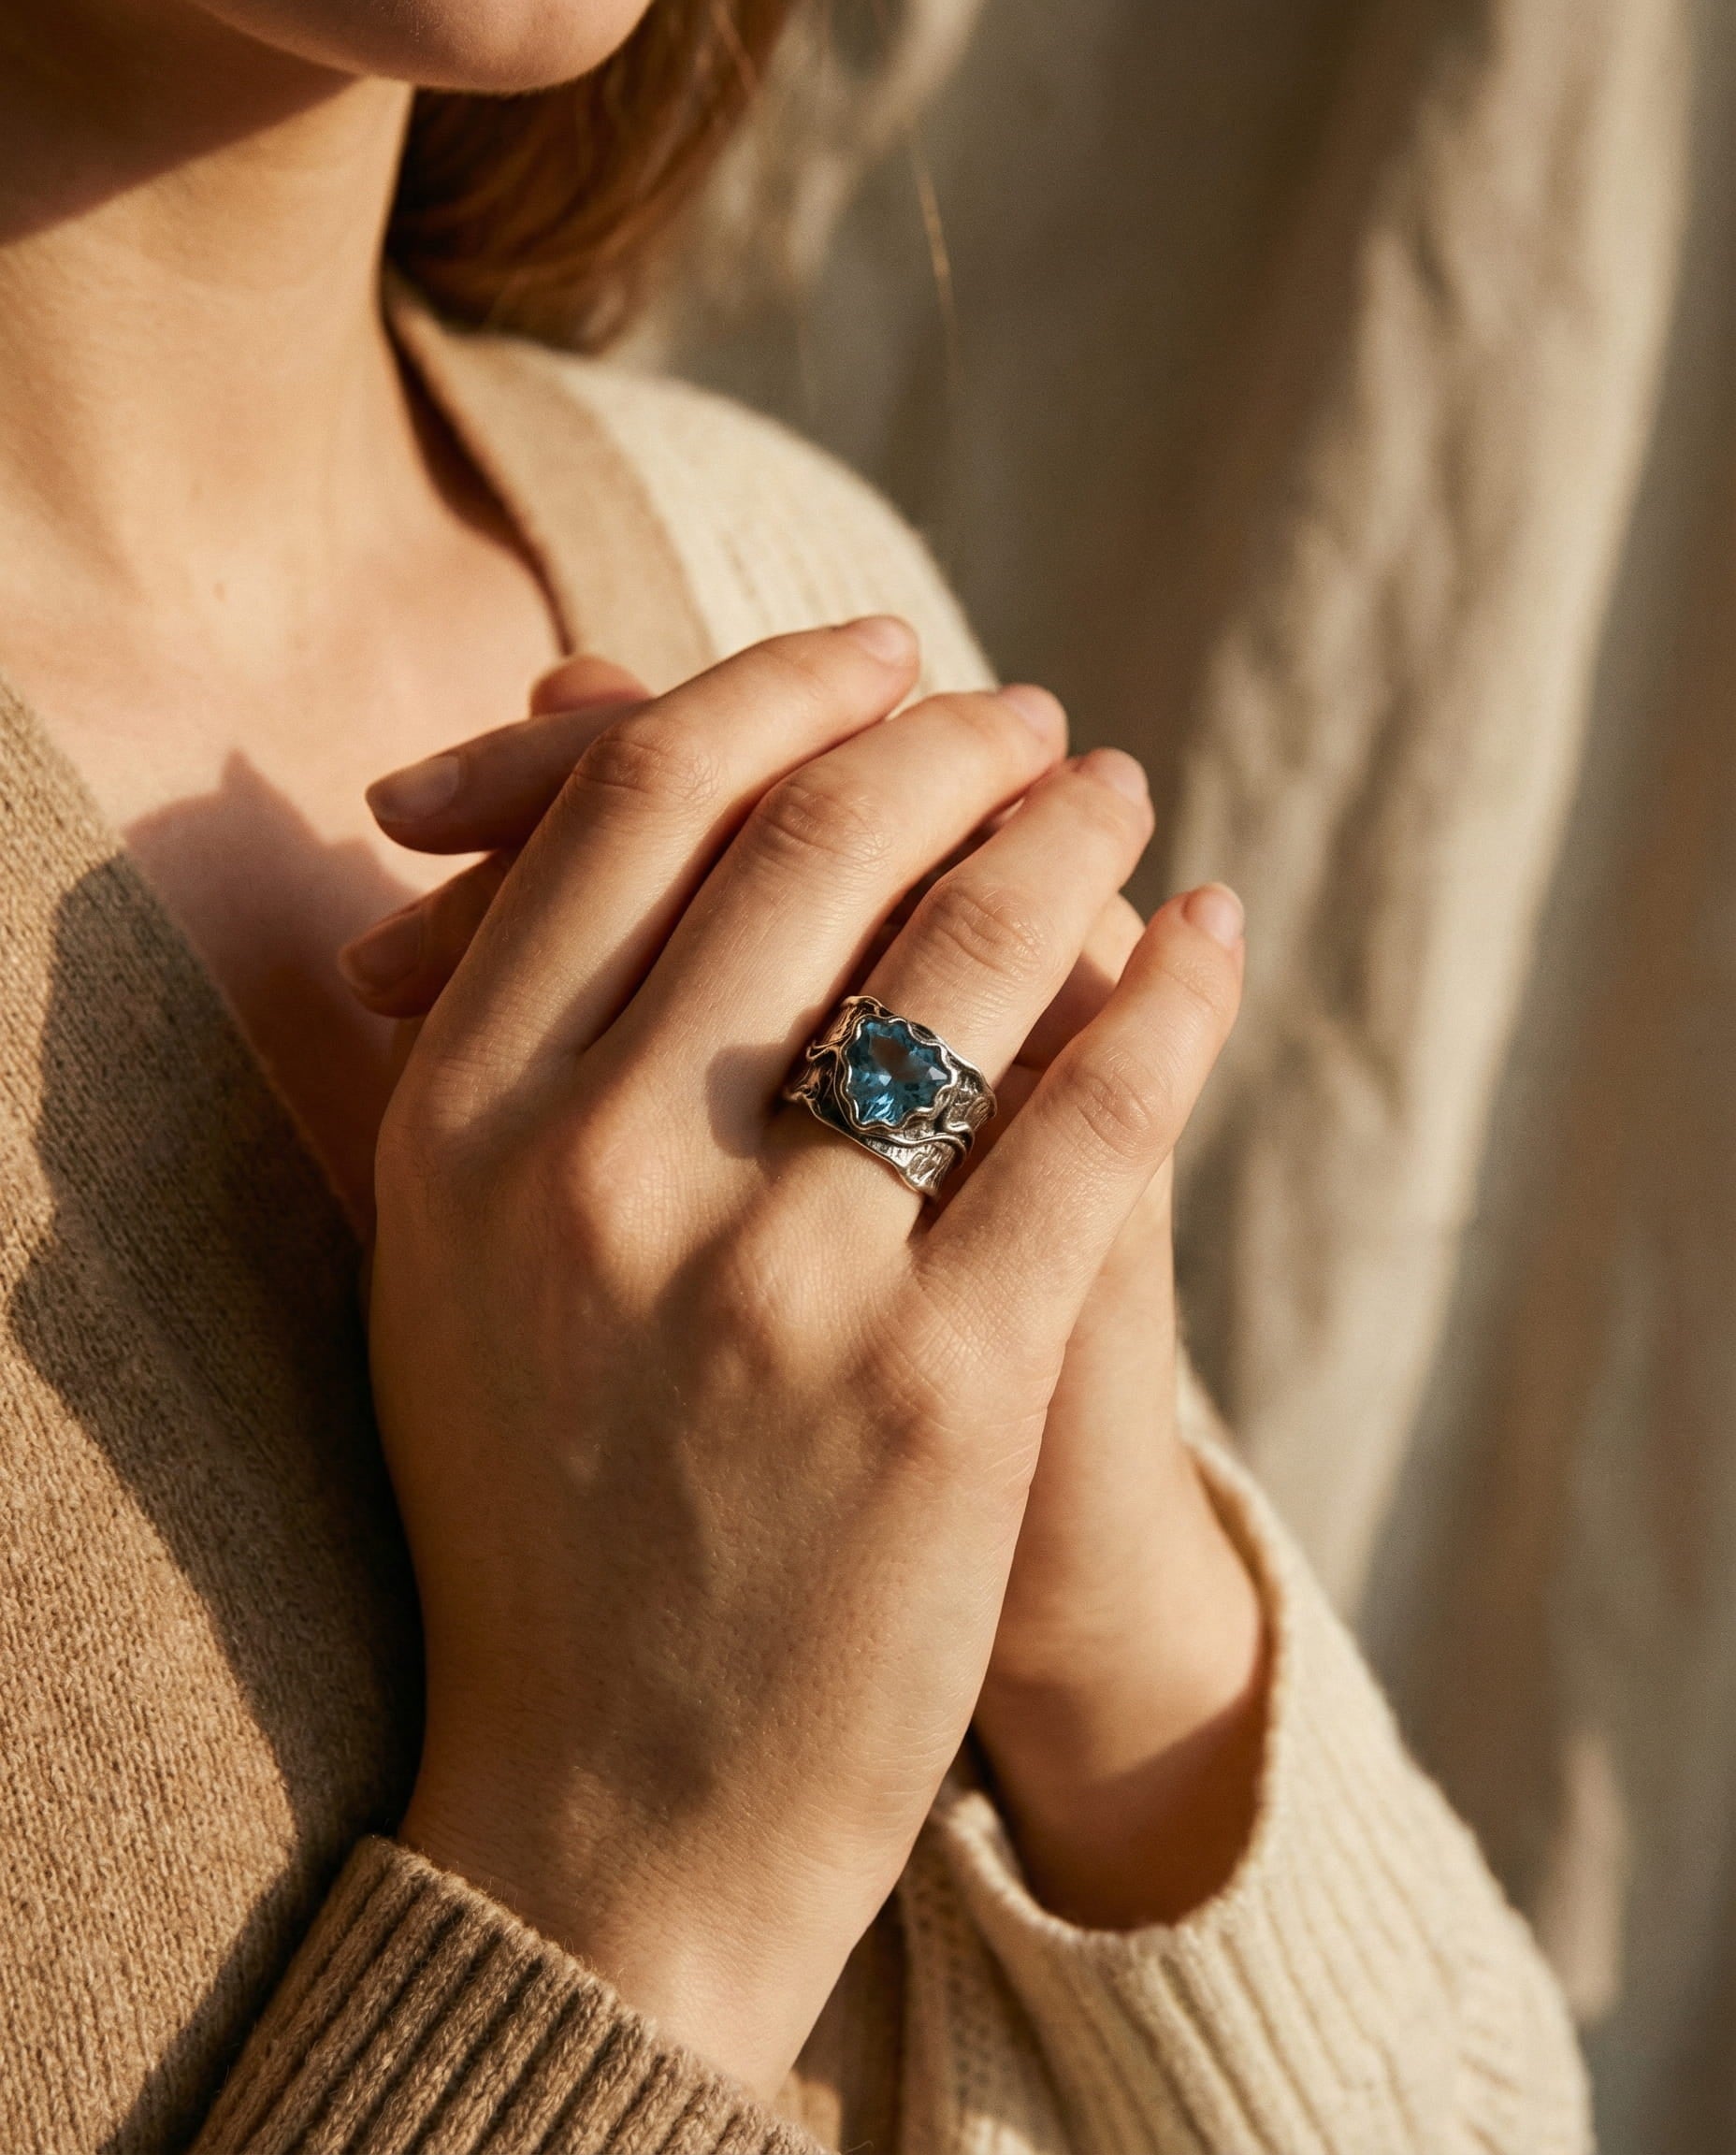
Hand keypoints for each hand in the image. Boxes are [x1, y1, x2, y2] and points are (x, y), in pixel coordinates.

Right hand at [349, 638, 1265, 1938]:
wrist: (612, 1806)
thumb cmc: (539, 1507)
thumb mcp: (457, 1264)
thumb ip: (519, 1027)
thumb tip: (618, 756)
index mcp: (460, 1124)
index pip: (638, 804)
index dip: (775, 690)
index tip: (873, 660)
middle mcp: (598, 1175)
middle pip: (809, 841)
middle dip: (940, 737)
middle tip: (1018, 711)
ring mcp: (775, 1284)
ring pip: (964, 954)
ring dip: (1067, 833)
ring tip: (1112, 789)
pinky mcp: (942, 1391)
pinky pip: (1092, 1122)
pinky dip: (1173, 998)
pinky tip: (1212, 928)